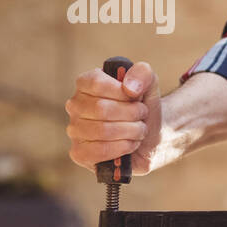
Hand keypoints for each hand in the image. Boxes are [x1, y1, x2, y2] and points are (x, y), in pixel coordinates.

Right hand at [65, 60, 161, 174]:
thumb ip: (142, 73)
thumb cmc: (143, 106)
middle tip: (142, 115)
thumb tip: (129, 88)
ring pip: (102, 131)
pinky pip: (98, 151)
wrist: (151, 135)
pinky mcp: (79, 153)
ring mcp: (74, 130)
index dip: (122, 92)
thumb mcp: (149, 83)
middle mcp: (75, 105)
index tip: (137, 97)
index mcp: (86, 83)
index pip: (96, 83)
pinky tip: (130, 144)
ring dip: (130, 131)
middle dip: (131, 113)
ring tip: (139, 130)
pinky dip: (122, 148)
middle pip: (101, 109)